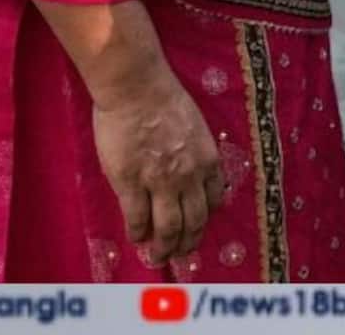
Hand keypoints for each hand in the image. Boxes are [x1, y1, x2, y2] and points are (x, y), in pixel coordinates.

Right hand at [90, 67, 225, 266]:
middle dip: (188, 242)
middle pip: (194, 221)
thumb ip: (196, 154)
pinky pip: (137, 219)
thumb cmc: (164, 100)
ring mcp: (160, 182)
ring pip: (168, 228)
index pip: (213, 200)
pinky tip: (137, 238)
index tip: (197, 227)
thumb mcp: (195, 128)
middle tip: (180, 253)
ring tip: (159, 256)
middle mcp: (189, 176)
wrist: (138, 88)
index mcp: (207, 160)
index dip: (204, 219)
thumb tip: (193, 175)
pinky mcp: (131, 183)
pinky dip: (138, 234)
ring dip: (164, 247)